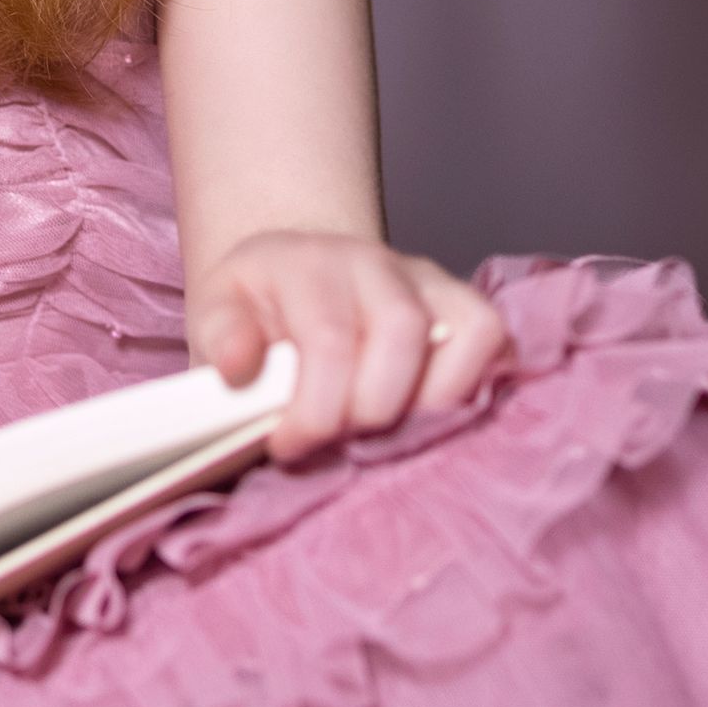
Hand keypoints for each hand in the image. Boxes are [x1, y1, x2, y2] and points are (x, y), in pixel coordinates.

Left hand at [191, 233, 509, 460]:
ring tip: (386, 437)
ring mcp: (426, 279)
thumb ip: (221, 338)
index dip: (315, 409)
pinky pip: (491, 335)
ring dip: (428, 402)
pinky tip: (430, 418)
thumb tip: (238, 367)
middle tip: (339, 443)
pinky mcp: (462, 301)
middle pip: (402, 332)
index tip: (288, 446)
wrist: (293, 275)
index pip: (328, 337)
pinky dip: (472, 383)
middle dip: (370, 409)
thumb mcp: (216, 313)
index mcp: (306, 261)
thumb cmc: (257, 312)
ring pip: (462, 331)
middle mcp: (375, 261)